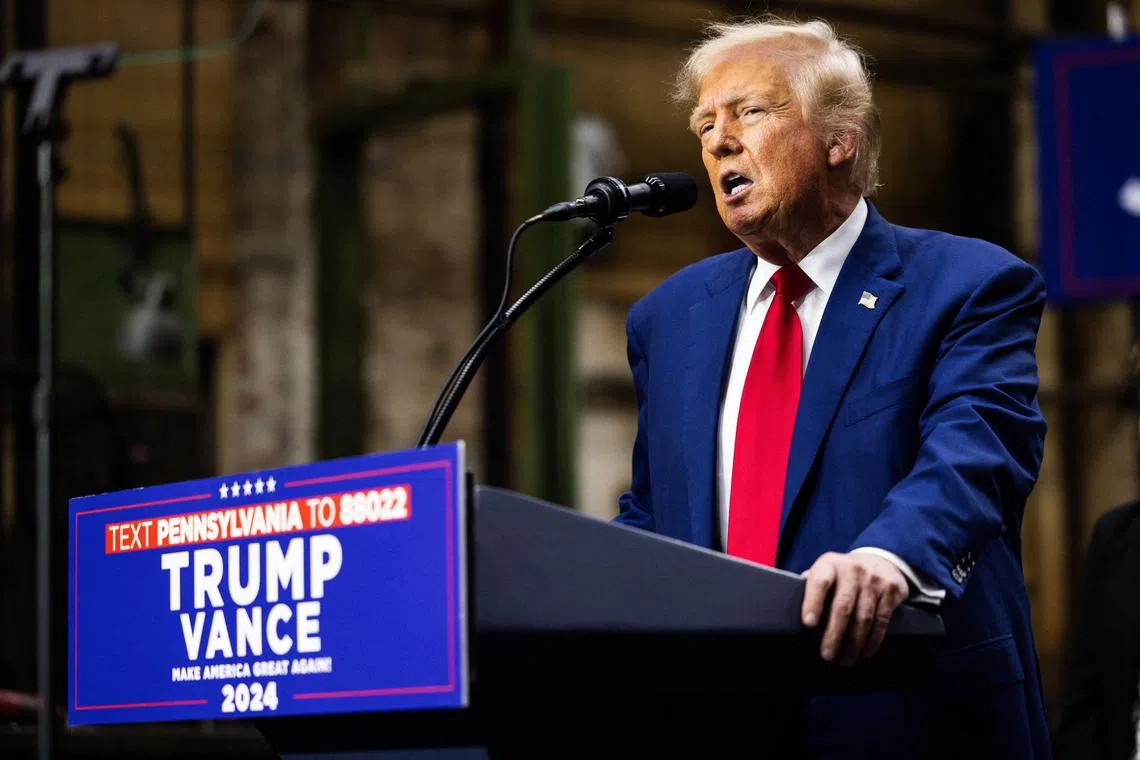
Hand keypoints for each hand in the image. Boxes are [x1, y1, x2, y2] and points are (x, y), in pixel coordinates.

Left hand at [801, 551, 908, 666]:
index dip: (813, 602)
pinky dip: (872, 641)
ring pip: (863, 618)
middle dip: (834, 634)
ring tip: (845, 660)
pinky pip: (881, 621)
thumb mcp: (825, 571)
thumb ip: (810, 586)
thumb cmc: (842, 575)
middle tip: (827, 655)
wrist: (880, 561)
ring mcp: (873, 580)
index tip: (808, 624)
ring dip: (853, 644)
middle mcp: (852, 570)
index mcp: (829, 564)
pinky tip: (864, 653)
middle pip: (843, 606)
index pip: (819, 582)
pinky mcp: (890, 592)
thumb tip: (789, 607)